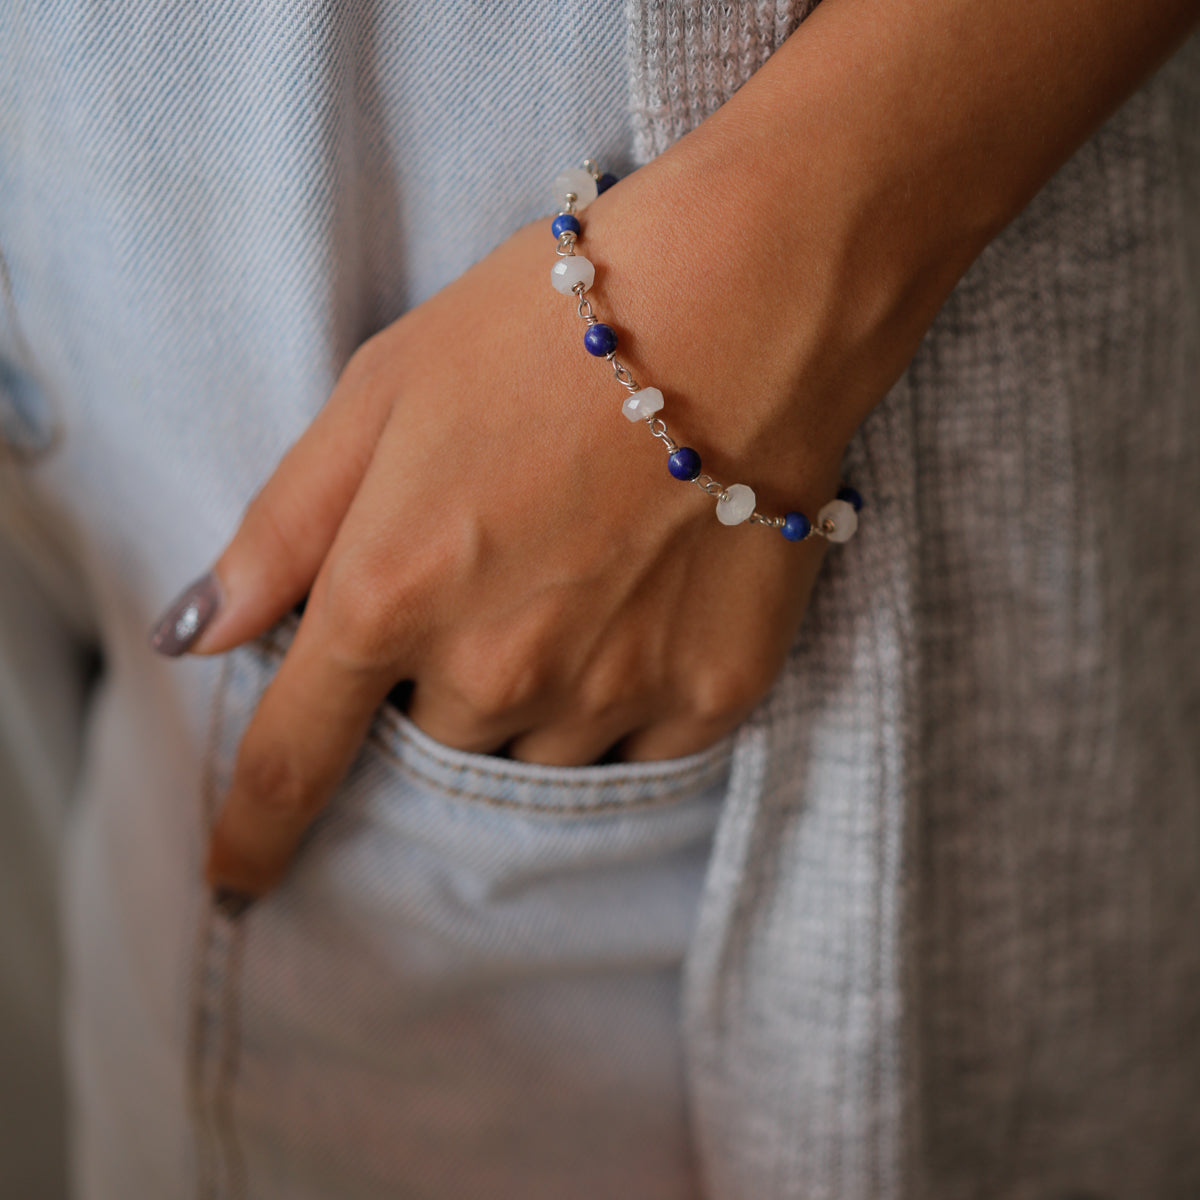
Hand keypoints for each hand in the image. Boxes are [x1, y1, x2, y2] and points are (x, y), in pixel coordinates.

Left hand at [172, 141, 876, 899]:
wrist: (744, 303)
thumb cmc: (543, 328)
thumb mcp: (381, 392)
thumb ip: (282, 528)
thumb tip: (197, 631)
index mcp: (388, 593)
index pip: (293, 761)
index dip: (252, 834)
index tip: (234, 881)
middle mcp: (493, 669)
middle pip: (429, 749)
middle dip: (432, 693)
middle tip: (486, 589)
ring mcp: (609, 691)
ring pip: (534, 760)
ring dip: (528, 702)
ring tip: (573, 589)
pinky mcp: (708, 695)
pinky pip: (634, 756)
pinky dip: (616, 707)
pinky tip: (640, 620)